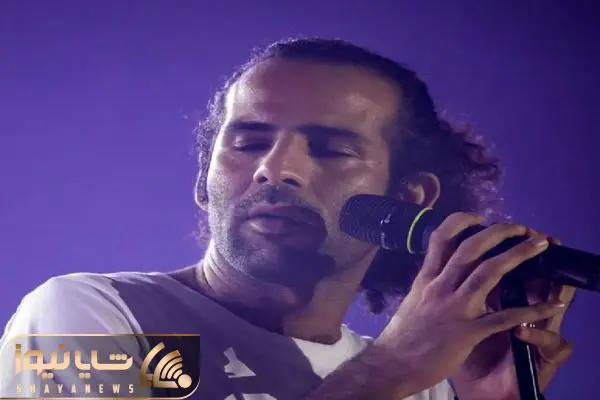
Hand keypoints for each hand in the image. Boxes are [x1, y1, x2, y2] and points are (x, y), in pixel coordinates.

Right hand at [372, 213, 566, 395]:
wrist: (393, 363)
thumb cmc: (403, 333)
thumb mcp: (414, 298)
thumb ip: (430, 282)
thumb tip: (441, 268)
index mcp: (426, 278)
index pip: (440, 238)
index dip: (461, 221)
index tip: (479, 217)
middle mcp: (440, 286)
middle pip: (470, 248)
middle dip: (498, 233)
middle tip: (519, 227)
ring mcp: (454, 308)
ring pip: (488, 273)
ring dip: (518, 256)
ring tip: (539, 245)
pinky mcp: (467, 332)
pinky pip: (503, 318)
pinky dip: (529, 311)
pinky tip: (549, 306)